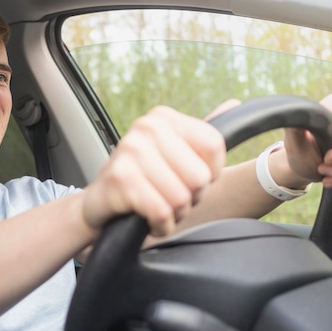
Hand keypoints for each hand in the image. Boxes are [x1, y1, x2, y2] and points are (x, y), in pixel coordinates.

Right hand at [82, 106, 225, 236]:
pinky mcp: (121, 178)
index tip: (186, 180)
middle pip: (200, 176)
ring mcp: (131, 151)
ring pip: (181, 198)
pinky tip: (148, 221)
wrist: (98, 206)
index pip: (213, 145)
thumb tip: (233, 104)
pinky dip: (160, 225)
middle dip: (189, 199)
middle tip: (167, 198)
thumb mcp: (171, 155)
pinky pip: (161, 211)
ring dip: (173, 215)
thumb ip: (199, 136)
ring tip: (156, 208)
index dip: (209, 174)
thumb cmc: (141, 182)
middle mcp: (146, 127)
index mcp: (163, 118)